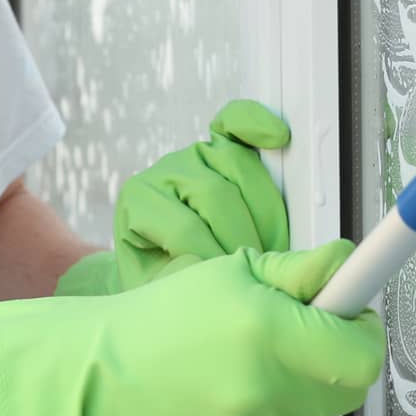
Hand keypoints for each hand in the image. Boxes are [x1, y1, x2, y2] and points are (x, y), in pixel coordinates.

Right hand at [0, 240, 384, 415]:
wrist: (96, 379)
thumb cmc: (158, 322)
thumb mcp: (230, 274)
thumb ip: (299, 272)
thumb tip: (350, 263)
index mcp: (269, 332)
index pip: (363, 353)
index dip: (360, 333)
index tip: (347, 320)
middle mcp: (266, 390)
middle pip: (344, 390)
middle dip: (326, 360)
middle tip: (284, 339)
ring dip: (294, 396)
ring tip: (240, 371)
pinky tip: (224, 403)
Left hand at [114, 99, 290, 289]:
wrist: (163, 264)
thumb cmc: (161, 278)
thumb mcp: (157, 290)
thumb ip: (176, 280)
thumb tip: (206, 266)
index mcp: (138, 202)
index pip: (186, 228)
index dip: (216, 257)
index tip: (232, 285)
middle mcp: (165, 171)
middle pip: (218, 196)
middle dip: (245, 238)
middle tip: (258, 271)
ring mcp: (195, 154)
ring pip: (240, 167)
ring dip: (266, 213)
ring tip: (271, 246)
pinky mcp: (219, 145)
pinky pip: (236, 125)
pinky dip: (256, 125)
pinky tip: (276, 137)